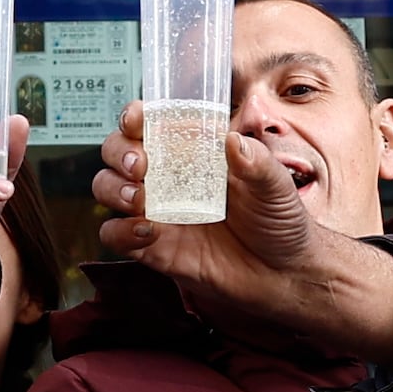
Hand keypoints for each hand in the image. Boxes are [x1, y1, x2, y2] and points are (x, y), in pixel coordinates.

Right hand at [96, 100, 392, 352]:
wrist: (284, 275)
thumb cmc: (281, 223)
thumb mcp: (277, 187)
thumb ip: (257, 162)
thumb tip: (231, 140)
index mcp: (194, 153)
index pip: (151, 124)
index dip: (136, 116)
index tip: (139, 120)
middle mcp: (168, 178)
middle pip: (117, 151)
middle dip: (119, 152)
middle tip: (141, 165)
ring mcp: (156, 212)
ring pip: (107, 188)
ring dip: (115, 189)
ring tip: (142, 200)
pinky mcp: (152, 247)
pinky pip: (114, 235)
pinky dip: (121, 231)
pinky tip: (148, 232)